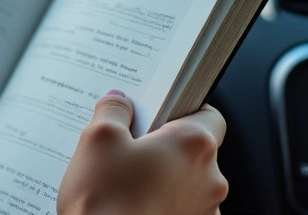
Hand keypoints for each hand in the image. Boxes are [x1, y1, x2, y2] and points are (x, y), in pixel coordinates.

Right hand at [58, 91, 227, 214]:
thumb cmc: (105, 200)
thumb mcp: (98, 137)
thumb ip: (113, 110)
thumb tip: (119, 102)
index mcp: (193, 145)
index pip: (209, 114)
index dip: (182, 109)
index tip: (158, 110)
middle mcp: (209, 178)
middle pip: (194, 148)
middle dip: (163, 144)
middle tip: (128, 145)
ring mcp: (204, 210)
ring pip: (187, 180)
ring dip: (163, 175)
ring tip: (124, 178)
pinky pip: (181, 206)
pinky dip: (161, 201)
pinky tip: (131, 200)